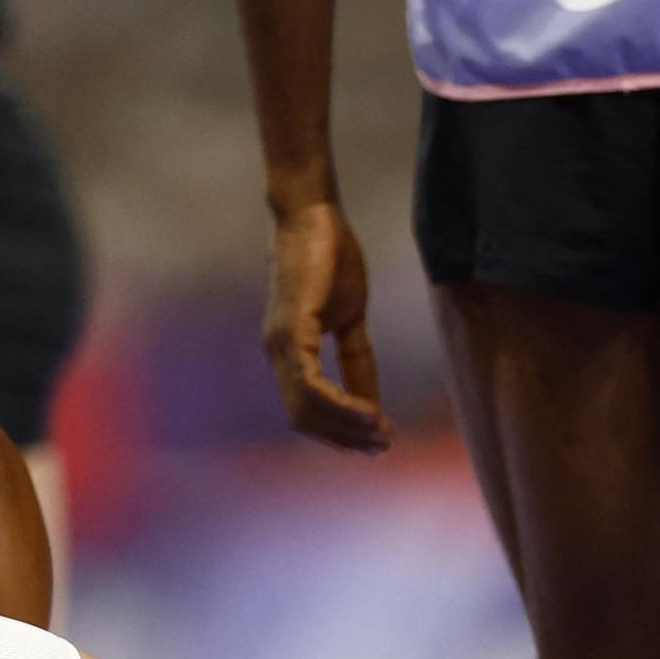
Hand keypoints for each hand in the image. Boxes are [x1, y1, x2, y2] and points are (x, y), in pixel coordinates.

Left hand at [261, 198, 390, 453]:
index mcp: (288, 353)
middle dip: (345, 438)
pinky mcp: (291, 330)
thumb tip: (371, 400)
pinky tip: (368, 411)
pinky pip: (310, 384)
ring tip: (381, 432)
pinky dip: (340, 404)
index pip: (307, 410)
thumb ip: (358, 360)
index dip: (340, 432)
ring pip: (306, 408)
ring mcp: (279, 343)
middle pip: (304, 419)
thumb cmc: (330, 257)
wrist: (314, 213)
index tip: (376, 443)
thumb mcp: (352, 317)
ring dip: (345, 427)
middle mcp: (277, 354)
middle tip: (383, 445)